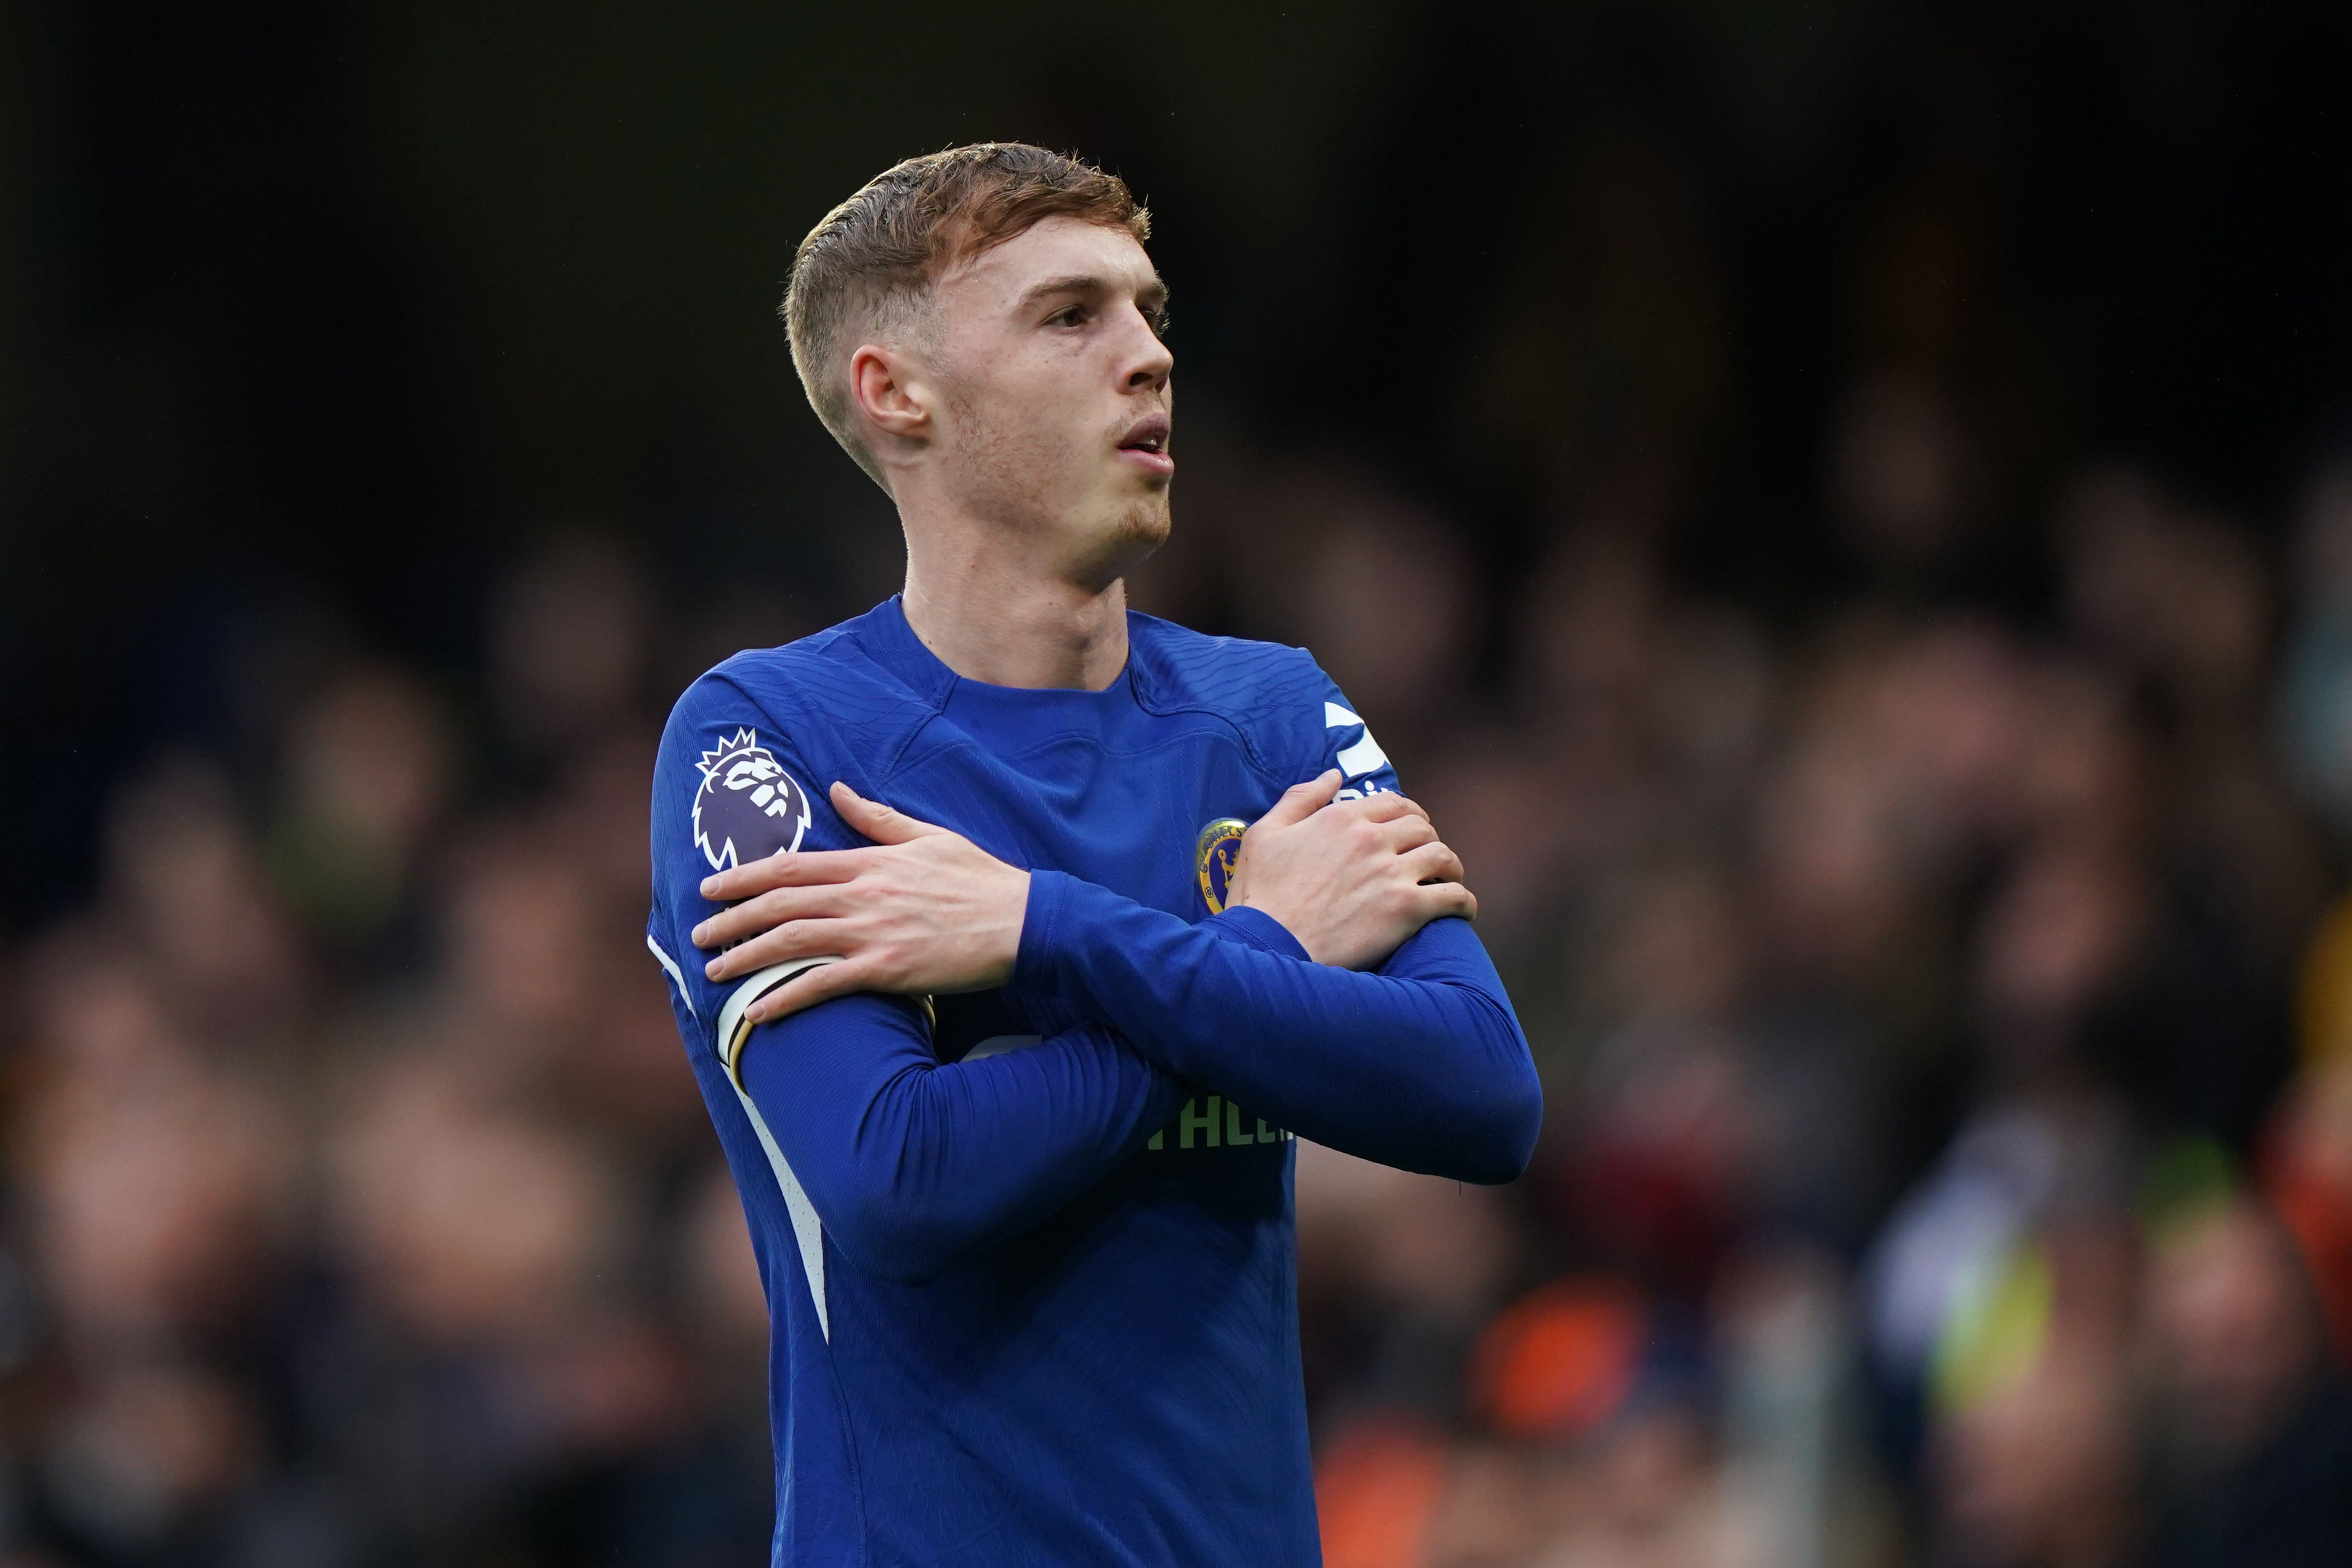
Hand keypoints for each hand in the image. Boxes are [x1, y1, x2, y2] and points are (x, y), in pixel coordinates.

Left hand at [690, 782, 1030, 1025]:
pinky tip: (756, 1011)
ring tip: (714, 971)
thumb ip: (878, 818)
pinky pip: (823, 985)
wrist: (1024, 921)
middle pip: (779, 904)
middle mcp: (862, 894)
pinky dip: (785, 998)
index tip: (712, 887)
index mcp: (869, 861)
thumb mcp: (930, 835)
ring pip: (791, 942)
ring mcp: (873, 933)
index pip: (791, 866)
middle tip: (698, 936)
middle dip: (732, 919)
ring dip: (745, 957)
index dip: (744, 876)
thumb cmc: (981, 879)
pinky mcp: (888, 969)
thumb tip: (839, 790)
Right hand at [1226, 770, 1475, 969]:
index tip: (1411, 827)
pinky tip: (1463, 908)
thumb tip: (1334, 776)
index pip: (1394, 803)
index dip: (1408, 813)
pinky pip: (1452, 897)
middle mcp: (1372, 839)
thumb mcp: (1265, 833)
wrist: (1268, 946)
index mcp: (1342, 818)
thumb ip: (1301, 798)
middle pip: (1422, 828)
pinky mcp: (1406, 910)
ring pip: (1443, 857)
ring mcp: (1392, 874)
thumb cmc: (1260, 894)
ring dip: (1450, 867)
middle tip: (1428, 855)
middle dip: (1429, 839)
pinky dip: (1463, 901)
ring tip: (1449, 879)